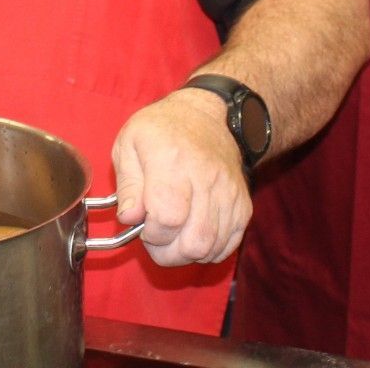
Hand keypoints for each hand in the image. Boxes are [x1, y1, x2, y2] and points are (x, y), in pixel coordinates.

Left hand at [109, 88, 250, 265]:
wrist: (206, 116)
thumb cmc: (162, 130)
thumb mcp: (129, 144)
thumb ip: (126, 185)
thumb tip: (130, 218)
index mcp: (172, 160)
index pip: (168, 217)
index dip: (150, 232)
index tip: (142, 223)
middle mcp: (206, 179)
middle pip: (193, 242)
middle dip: (166, 251)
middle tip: (155, 235)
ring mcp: (229, 194)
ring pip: (209, 249)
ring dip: (184, 253)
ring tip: (172, 234)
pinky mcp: (243, 206)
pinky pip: (227, 246)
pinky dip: (206, 251)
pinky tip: (191, 233)